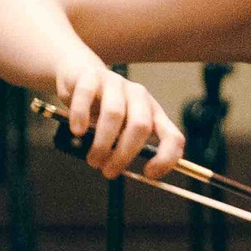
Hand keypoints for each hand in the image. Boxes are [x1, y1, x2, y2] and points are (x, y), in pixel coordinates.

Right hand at [56, 57, 183, 179]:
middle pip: (141, 126)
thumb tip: (115, 170)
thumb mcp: (119, 129)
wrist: (80, 76)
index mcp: (153, 112)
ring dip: (102, 143)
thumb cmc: (102, 110)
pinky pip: (87, 95)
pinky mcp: (92, 76)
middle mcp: (139, 96)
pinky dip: (81, 116)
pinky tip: (78, 131)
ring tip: (92, 159)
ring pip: (114, 114)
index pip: (173, 136)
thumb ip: (122, 147)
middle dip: (124, 154)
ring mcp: (116, 83)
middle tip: (108, 171)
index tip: (149, 174)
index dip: (166, 158)